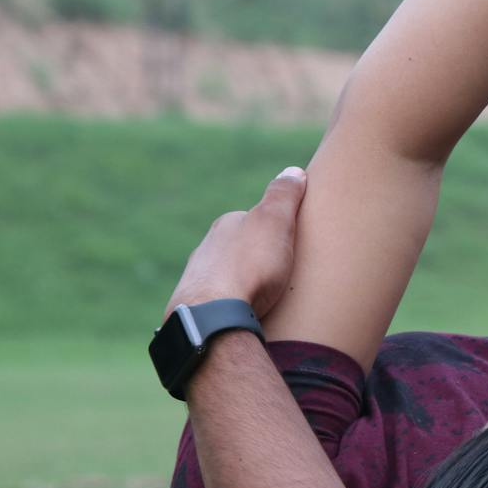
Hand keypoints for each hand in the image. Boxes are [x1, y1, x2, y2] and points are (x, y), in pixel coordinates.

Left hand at [164, 167, 306, 319]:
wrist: (212, 317)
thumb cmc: (249, 267)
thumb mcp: (274, 222)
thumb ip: (283, 196)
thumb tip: (293, 171)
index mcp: (226, 226)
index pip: (254, 220)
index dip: (276, 230)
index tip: (292, 243)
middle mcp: (206, 248)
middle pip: (239, 249)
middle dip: (257, 259)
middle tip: (282, 275)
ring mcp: (197, 280)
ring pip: (226, 277)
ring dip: (243, 284)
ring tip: (265, 300)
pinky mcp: (194, 309)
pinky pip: (218, 303)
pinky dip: (231, 306)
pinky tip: (244, 316)